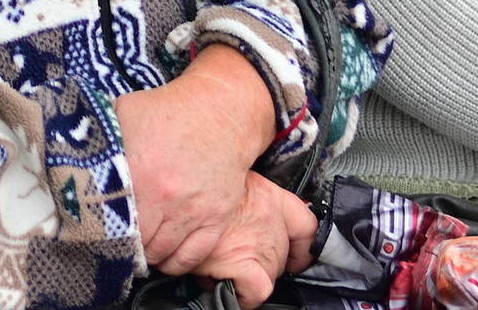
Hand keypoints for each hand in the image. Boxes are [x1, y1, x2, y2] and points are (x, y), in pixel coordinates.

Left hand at [116, 45, 277, 274]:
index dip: (100, 232)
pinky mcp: (216, 218)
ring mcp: (193, 211)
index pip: (110, 222)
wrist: (219, 112)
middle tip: (116, 241)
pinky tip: (164, 254)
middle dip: (124, 245)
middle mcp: (165, 197)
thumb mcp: (123, 113)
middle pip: (136, 244)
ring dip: (148, 255)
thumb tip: (68, 152)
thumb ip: (98, 138)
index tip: (95, 233)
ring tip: (139, 247)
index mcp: (138, 173)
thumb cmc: (167, 112)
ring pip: (162, 255)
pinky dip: (175, 263)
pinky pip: (191, 257)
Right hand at [176, 174, 314, 309]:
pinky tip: (223, 282)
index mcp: (268, 194)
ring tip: (220, 268)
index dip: (300, 248)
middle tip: (232, 259)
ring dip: (246, 277)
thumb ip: (240, 199)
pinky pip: (257, 291)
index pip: (306, 225)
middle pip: (283, 255)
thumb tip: (238, 220)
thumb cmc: (190, 186)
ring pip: (270, 275)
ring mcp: (260, 240)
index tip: (293, 259)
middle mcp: (270, 216)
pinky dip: (244, 295)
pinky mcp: (242, 261)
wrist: (171, 192)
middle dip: (259, 263)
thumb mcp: (222, 182)